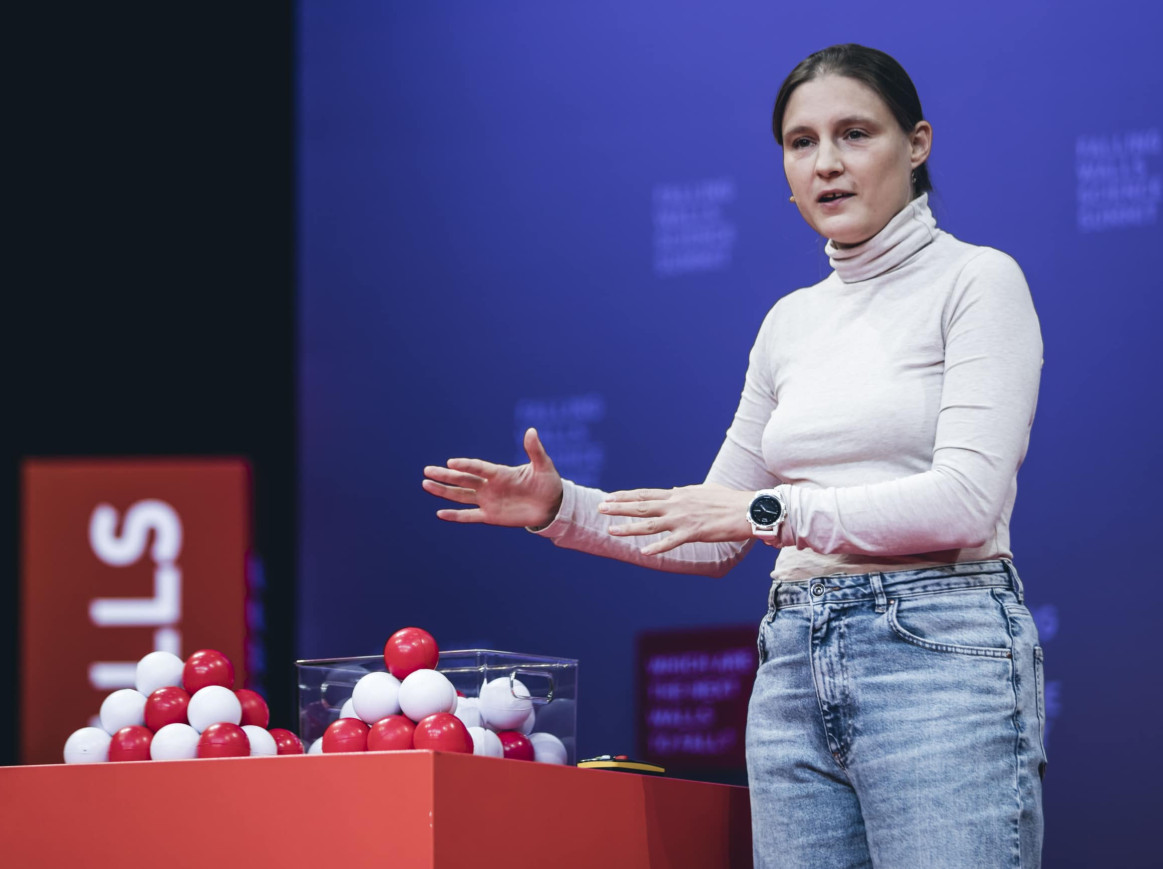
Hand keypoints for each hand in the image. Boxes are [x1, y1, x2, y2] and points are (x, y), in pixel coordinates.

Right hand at [422, 428, 563, 528]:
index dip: (466, 465)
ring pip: (460, 496)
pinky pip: (469, 516)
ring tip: (425, 484)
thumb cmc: (547, 482)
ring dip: (443, 491)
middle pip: (463, 480)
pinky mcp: (490, 516)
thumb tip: (531, 431)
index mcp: (500, 473)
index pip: (479, 468)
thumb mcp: (543, 466)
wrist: (552, 505)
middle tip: (427, 470)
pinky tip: (439, 513)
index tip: (451, 463)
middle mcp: (489, 486)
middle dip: (445, 475)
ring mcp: (488, 501)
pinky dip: (455, 516)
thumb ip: (535, 450)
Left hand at [598, 483, 753, 555]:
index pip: (646, 494)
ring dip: (629, 528)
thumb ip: (686, 492)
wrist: (748, 509)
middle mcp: (677, 505)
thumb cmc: (729, 500)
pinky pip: (672, 542)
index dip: (626, 496)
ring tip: (610, 530)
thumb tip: (675, 491)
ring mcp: (684, 519)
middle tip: (600, 507)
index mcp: (678, 495)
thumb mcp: (703, 490)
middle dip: (619, 507)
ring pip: (650, 525)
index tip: (610, 497)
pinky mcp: (694, 533)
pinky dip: (658, 547)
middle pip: (642, 506)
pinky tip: (644, 552)